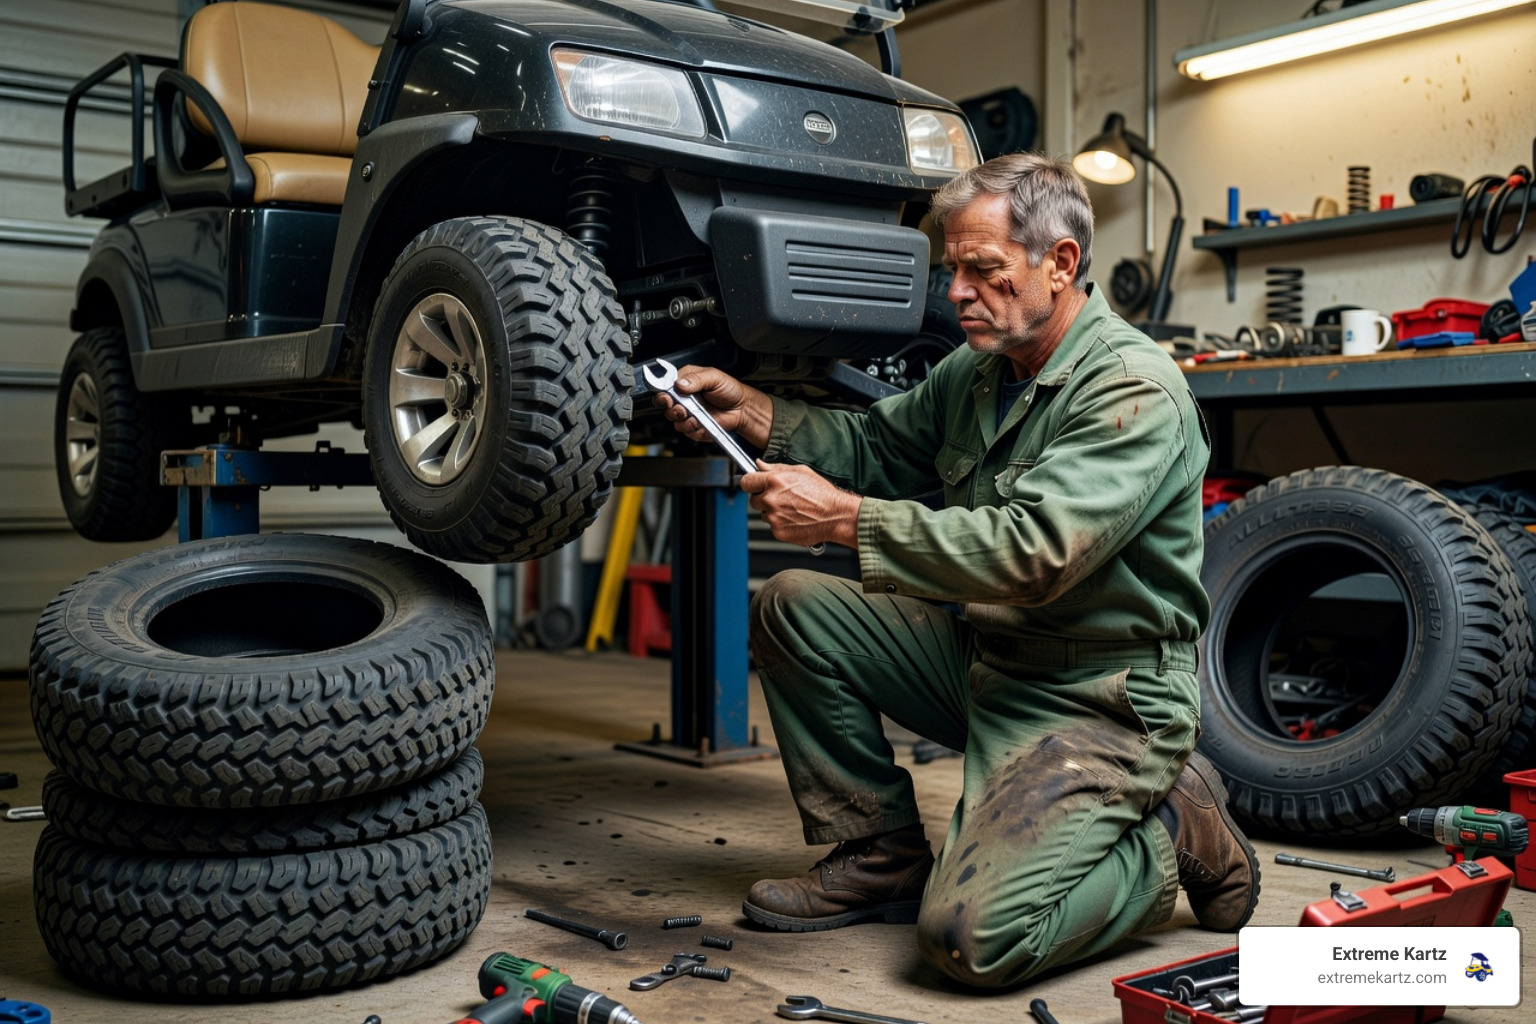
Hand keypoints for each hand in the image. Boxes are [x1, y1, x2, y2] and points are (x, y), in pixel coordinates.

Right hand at [655, 365, 772, 449]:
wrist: (742, 409)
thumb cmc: (730, 390)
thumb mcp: (714, 377)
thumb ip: (696, 379)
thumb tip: (680, 384)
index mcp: (686, 381)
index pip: (665, 386)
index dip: (664, 393)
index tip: (669, 397)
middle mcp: (684, 397)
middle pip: (665, 405)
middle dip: (672, 409)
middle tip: (682, 408)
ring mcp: (688, 413)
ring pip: (674, 420)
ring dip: (684, 420)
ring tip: (695, 416)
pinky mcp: (693, 426)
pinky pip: (686, 431)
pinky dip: (693, 429)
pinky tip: (701, 423)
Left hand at [740, 461, 860, 549]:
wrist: (836, 515)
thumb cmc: (822, 493)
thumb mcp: (800, 472)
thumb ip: (776, 468)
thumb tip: (760, 465)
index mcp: (774, 481)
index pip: (746, 482)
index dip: (751, 483)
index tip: (755, 485)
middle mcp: (771, 499)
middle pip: (753, 500)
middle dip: (763, 498)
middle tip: (781, 498)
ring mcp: (774, 517)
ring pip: (763, 514)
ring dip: (773, 512)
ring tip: (793, 508)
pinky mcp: (778, 531)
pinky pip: (773, 526)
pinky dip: (781, 523)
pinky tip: (795, 518)